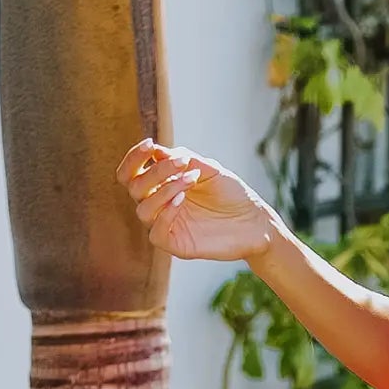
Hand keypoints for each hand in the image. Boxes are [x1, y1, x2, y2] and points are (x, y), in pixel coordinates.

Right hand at [114, 138, 276, 262]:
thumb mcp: (209, 169)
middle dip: (155, 172)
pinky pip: (156, 234)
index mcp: (162, 185)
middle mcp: (159, 205)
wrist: (256, 221)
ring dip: (164, 190)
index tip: (150, 143)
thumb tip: (155, 150)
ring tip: (191, 180)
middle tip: (183, 163)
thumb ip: (183, 158)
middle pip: (135, 187)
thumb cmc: (232, 194)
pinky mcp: (176, 245)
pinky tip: (181, 200)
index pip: (132, 173)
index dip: (134, 158)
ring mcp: (167, 225)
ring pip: (143, 209)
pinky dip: (165, 214)